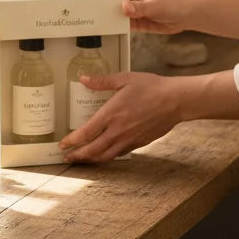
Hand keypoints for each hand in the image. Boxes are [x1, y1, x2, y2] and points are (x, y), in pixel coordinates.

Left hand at [58, 71, 185, 162]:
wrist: (176, 100)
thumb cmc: (151, 87)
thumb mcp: (124, 79)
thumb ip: (102, 81)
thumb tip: (83, 79)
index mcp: (111, 114)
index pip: (86, 133)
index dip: (71, 141)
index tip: (62, 145)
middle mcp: (118, 131)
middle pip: (93, 150)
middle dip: (78, 156)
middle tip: (67, 157)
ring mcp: (129, 139)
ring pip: (106, 156)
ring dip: (92, 160)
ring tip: (82, 159)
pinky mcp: (140, 143)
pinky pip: (120, 154)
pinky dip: (108, 156)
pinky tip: (104, 153)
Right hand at [61, 0, 192, 34]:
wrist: (188, 14)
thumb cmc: (173, 2)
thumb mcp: (155, 4)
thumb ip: (139, 7)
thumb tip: (123, 7)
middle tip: (65, 5)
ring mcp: (127, 7)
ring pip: (104, 8)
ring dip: (91, 12)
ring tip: (75, 19)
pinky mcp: (133, 20)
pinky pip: (114, 22)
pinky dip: (105, 25)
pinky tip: (96, 31)